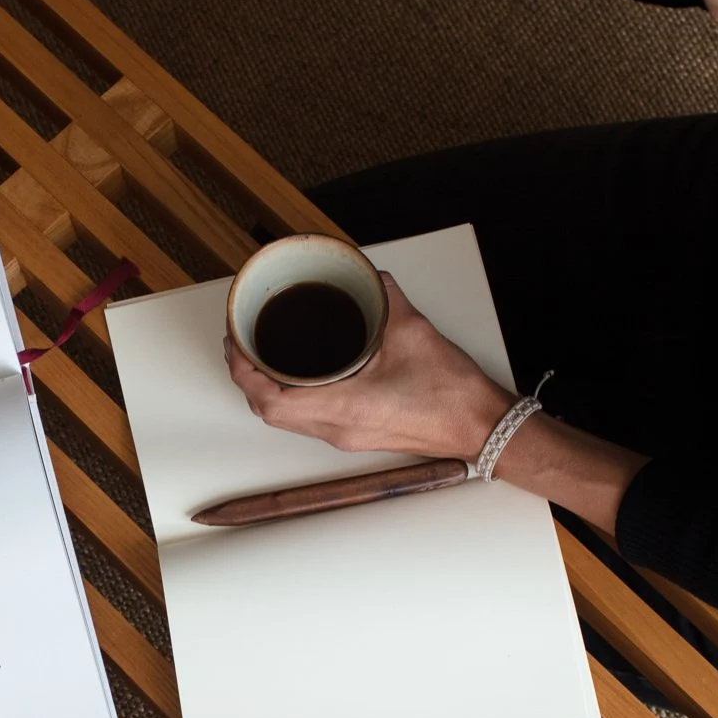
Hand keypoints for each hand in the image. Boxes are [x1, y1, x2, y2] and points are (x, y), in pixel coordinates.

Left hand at [224, 274, 513, 460]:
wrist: (481, 426)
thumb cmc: (451, 394)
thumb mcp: (411, 330)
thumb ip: (384, 298)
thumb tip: (369, 280)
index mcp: (341, 407)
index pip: (268, 399)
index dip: (242, 372)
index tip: (236, 344)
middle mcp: (337, 429)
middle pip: (268, 412)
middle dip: (248, 378)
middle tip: (243, 344)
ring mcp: (346, 437)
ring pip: (287, 420)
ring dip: (268, 390)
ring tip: (264, 356)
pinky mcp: (357, 436)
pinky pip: (309, 421)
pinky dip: (294, 397)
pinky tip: (302, 374)